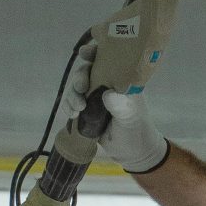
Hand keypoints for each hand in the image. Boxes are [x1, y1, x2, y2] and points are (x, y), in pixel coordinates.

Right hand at [56, 39, 167, 173]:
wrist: (132, 153)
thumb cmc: (137, 129)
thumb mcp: (131, 117)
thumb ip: (121, 106)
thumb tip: (108, 94)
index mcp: (120, 80)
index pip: (107, 59)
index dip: (95, 53)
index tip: (85, 53)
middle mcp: (106, 85)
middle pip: (87, 72)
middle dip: (80, 78)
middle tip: (81, 88)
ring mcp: (94, 98)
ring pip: (77, 88)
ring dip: (72, 95)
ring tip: (77, 109)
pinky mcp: (86, 112)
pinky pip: (72, 104)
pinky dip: (68, 106)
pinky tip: (71, 115)